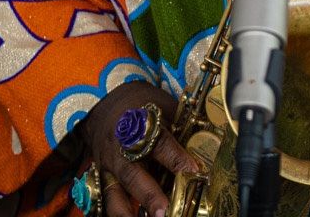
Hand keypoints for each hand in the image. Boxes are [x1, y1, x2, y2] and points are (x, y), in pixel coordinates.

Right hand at [77, 81, 202, 216]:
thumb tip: (209, 143)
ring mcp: (107, 165)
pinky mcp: (100, 177)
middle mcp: (120, 148)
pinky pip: (105, 198)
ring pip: (113, 193)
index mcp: (139, 126)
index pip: (159, 143)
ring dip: (127, 212)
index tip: (193, 170)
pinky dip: (116, 211)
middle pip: (133, 174)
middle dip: (149, 195)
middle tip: (164, 212)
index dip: (176, 158)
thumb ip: (181, 126)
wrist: (102, 104)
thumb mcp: (162, 105)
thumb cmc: (139, 104)